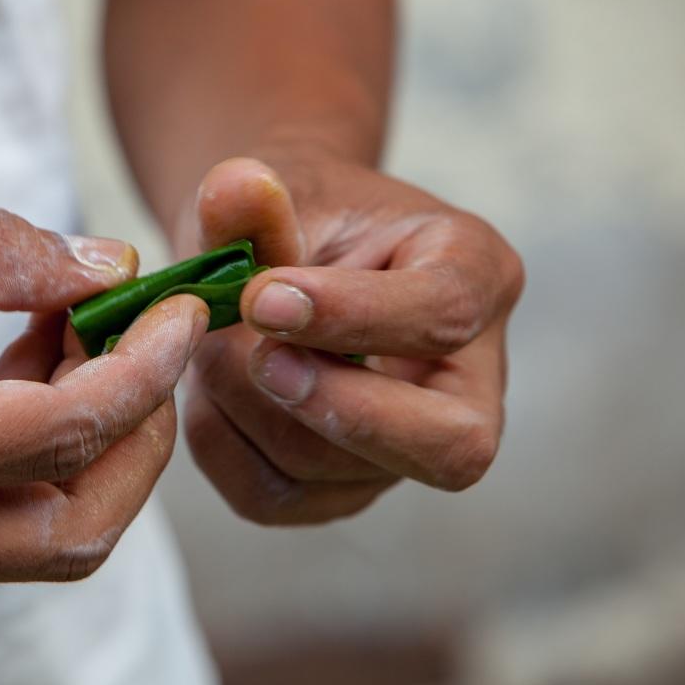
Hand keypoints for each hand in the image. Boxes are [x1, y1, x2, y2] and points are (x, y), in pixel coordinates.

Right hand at [0, 195, 207, 581]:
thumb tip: (97, 267)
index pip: (62, 435)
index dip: (145, 370)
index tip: (181, 311)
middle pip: (72, 528)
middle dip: (141, 437)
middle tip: (152, 344)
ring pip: (37, 539)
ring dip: (92, 448)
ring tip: (79, 338)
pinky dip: (35, 453)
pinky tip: (26, 364)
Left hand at [182, 155, 523, 523]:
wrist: (270, 262)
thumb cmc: (291, 218)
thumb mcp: (276, 193)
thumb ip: (250, 201)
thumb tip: (236, 185)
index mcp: (475, 273)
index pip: (446, 312)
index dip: (352, 314)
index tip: (262, 295)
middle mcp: (468, 374)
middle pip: (452, 446)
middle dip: (338, 408)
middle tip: (259, 357)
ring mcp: (412, 442)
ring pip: (344, 475)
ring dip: (253, 412)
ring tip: (212, 348)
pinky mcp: (349, 484)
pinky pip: (282, 498)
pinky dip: (224, 447)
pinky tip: (208, 392)